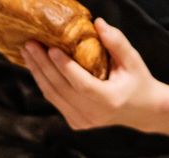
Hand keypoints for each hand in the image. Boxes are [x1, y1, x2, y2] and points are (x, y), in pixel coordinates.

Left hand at [22, 18, 161, 131]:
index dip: (65, 67)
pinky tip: (36, 66)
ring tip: (28, 52)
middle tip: (30, 44)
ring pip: (54, 96)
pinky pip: (55, 100)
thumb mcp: (133, 61)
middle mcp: (93, 115)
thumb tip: (98, 23)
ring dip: (38, 73)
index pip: (82, 84)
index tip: (51, 49)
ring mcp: (82, 121)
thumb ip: (117, 42)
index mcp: (109, 101)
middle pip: (61, 89)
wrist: (140, 111)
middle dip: (43, 65)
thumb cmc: (137, 81)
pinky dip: (45, 82)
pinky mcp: (75, 123)